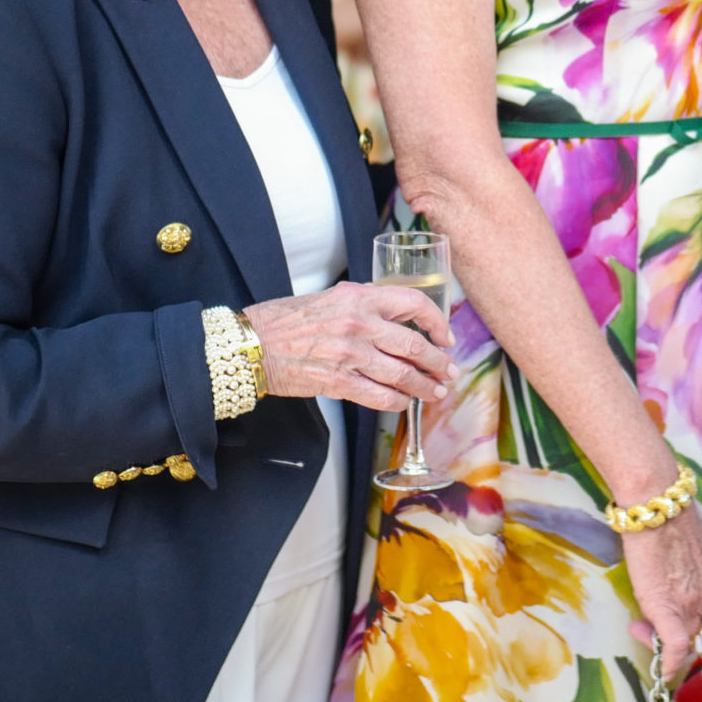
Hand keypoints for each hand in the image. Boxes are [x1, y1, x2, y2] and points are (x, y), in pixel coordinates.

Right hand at [243, 282, 450, 412]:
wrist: (253, 344)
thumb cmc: (288, 320)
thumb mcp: (332, 298)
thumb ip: (365, 304)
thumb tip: (397, 316)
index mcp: (360, 298)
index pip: (414, 304)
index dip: (437, 322)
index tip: (444, 336)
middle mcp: (359, 324)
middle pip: (415, 346)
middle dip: (438, 363)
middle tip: (448, 372)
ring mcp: (350, 355)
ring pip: (402, 375)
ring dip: (424, 387)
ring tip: (435, 393)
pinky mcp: (338, 382)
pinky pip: (379, 396)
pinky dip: (397, 402)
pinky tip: (403, 403)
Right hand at [621, 510, 701, 679]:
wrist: (656, 507)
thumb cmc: (665, 520)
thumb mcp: (687, 551)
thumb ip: (687, 573)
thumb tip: (671, 582)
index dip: (690, 625)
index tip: (669, 618)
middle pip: (699, 633)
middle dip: (676, 637)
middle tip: (646, 628)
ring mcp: (695, 605)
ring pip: (686, 642)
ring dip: (661, 643)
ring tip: (639, 628)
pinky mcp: (673, 611)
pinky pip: (676, 648)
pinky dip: (669, 663)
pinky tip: (662, 671)